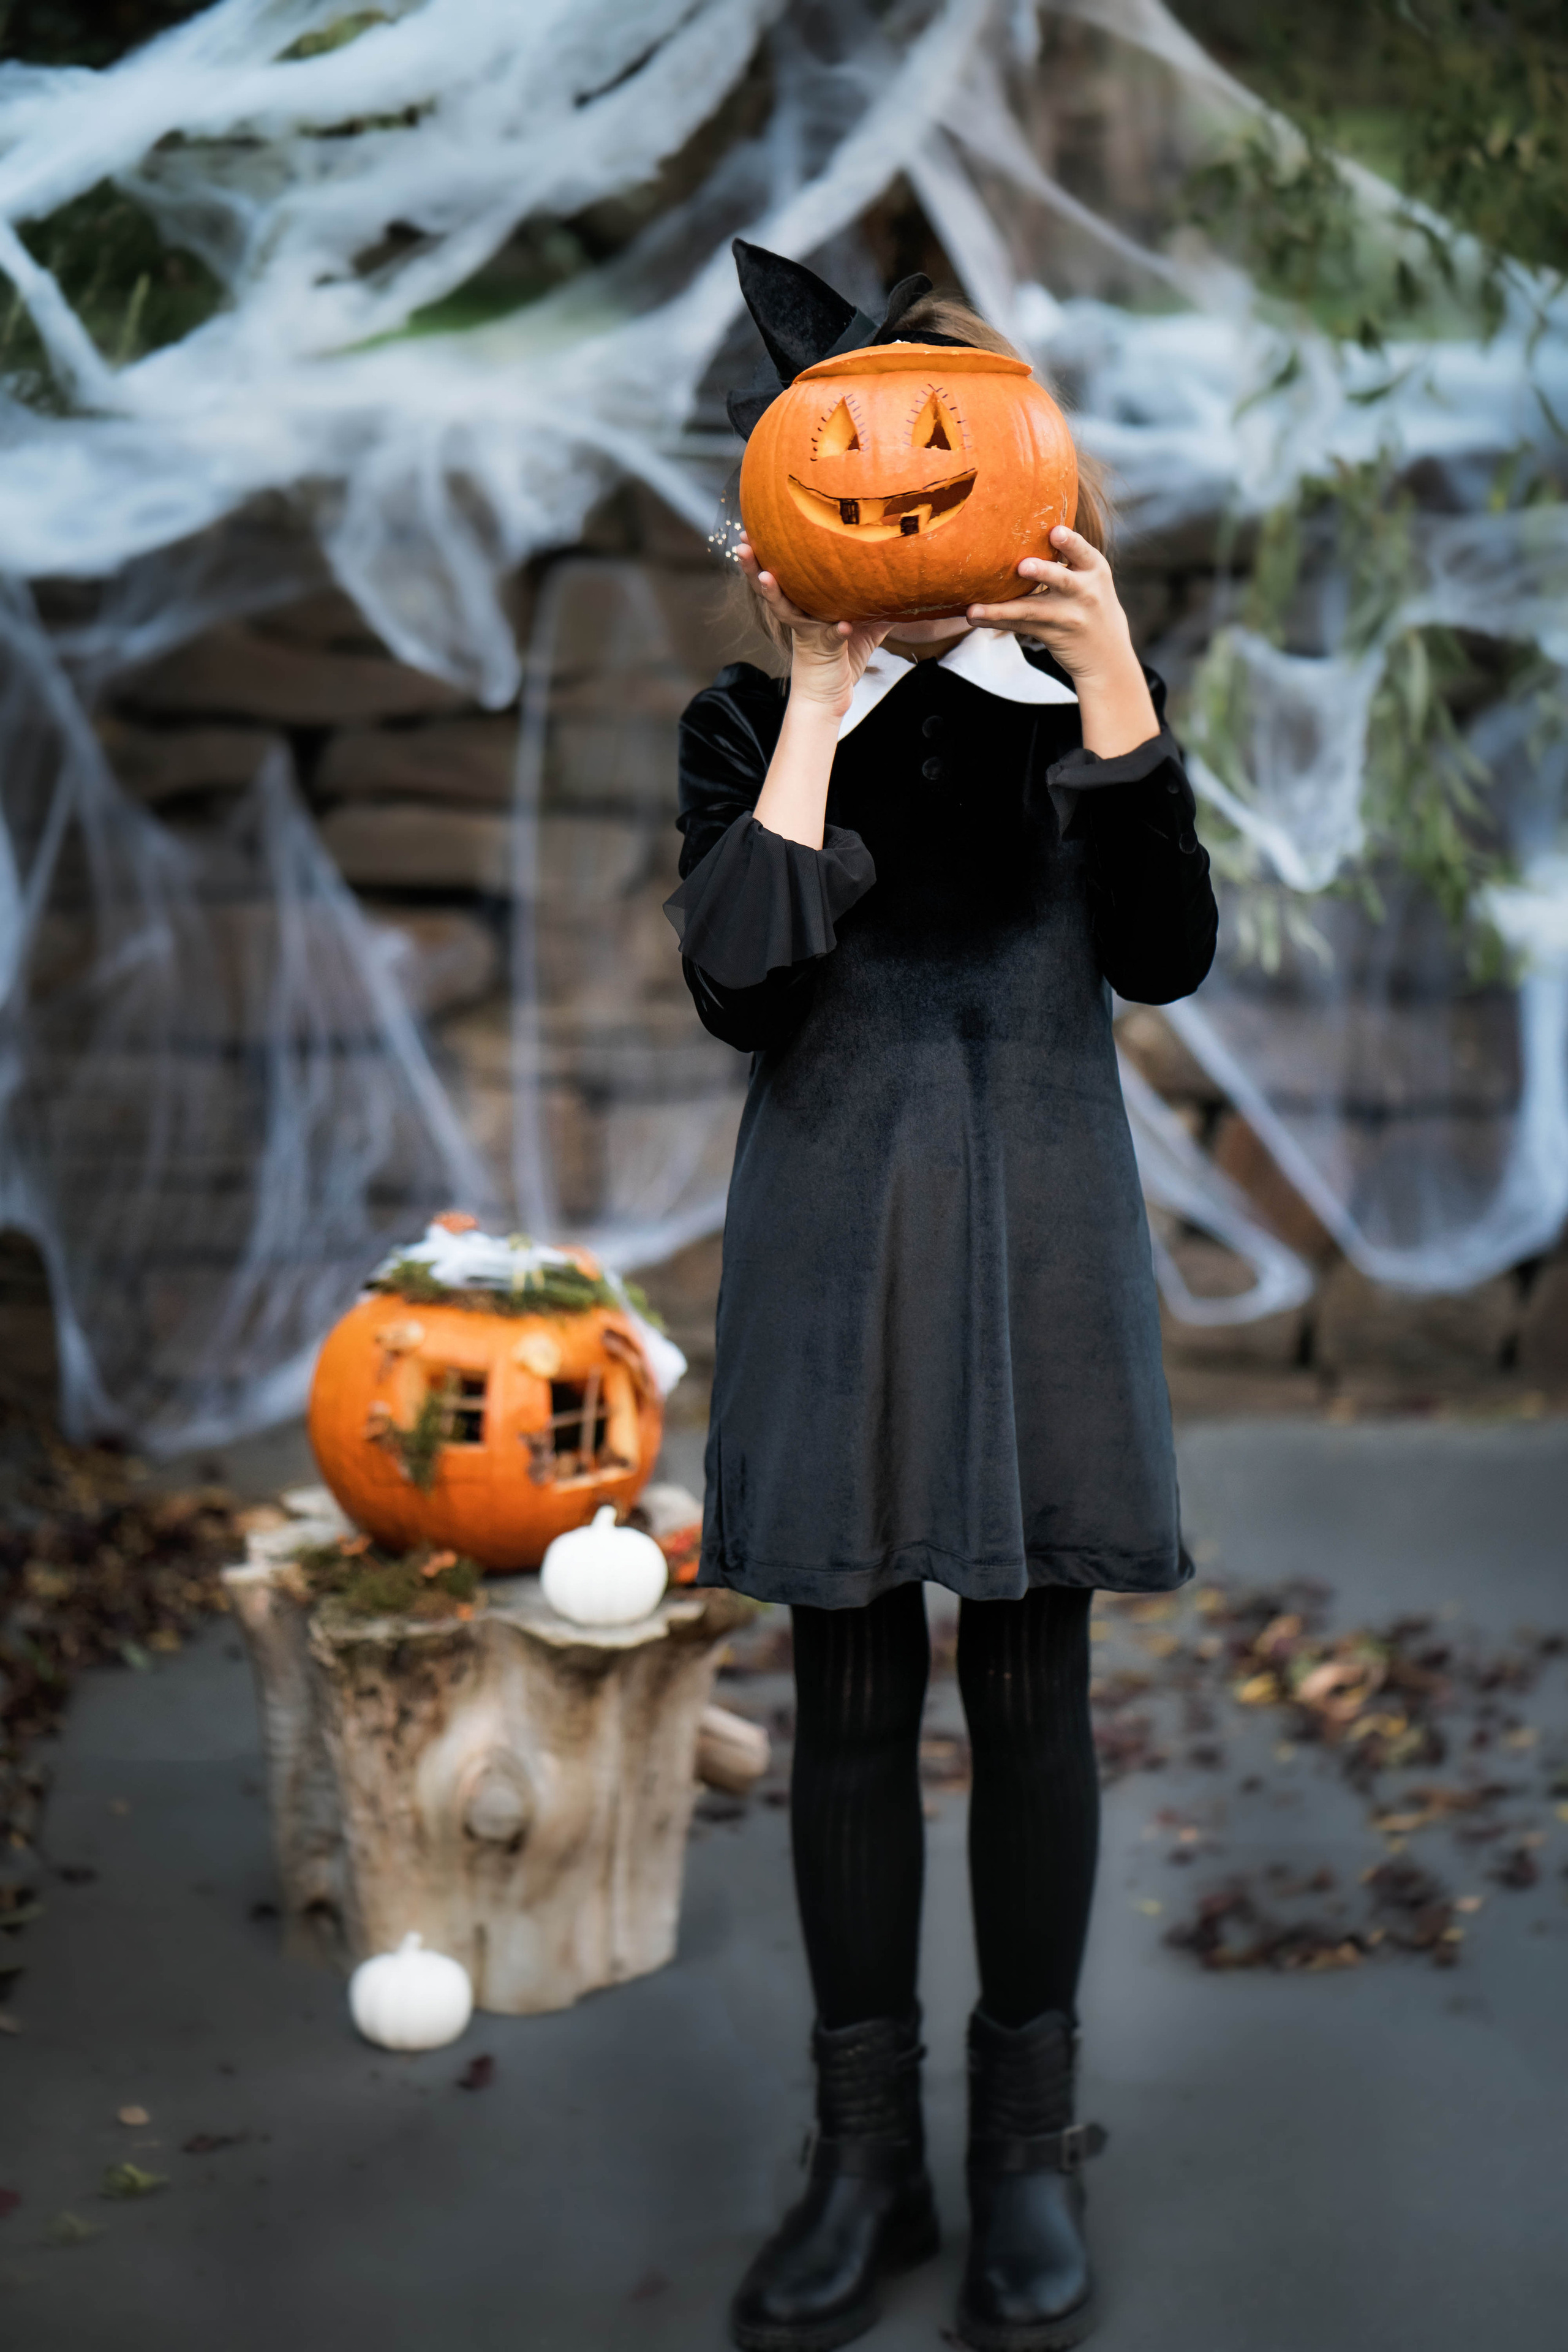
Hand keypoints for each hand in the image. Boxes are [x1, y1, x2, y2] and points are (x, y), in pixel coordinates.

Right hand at [738, 542, 889, 719]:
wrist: (830, 697)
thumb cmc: (843, 656)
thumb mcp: (863, 623)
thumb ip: (877, 599)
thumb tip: (904, 576)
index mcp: (803, 606)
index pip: (782, 573)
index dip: (767, 553)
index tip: (754, 529)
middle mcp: (799, 616)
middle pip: (770, 586)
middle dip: (754, 565)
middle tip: (742, 541)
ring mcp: (807, 633)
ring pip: (784, 609)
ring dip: (772, 592)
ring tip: (764, 575)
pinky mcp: (823, 652)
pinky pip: (829, 638)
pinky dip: (836, 633)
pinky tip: (842, 626)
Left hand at [967, 525, 1157, 757]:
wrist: (1108, 656)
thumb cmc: (1091, 606)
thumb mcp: (1092, 578)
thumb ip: (1069, 558)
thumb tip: (1025, 531)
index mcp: (1094, 568)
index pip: (1082, 551)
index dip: (1069, 542)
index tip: (1055, 532)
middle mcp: (1085, 591)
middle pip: (1061, 579)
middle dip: (1043, 572)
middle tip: (1023, 566)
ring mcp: (1069, 616)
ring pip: (1031, 609)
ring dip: (1001, 610)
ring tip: (975, 610)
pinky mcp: (1053, 634)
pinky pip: (1020, 625)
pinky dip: (995, 620)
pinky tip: (974, 617)